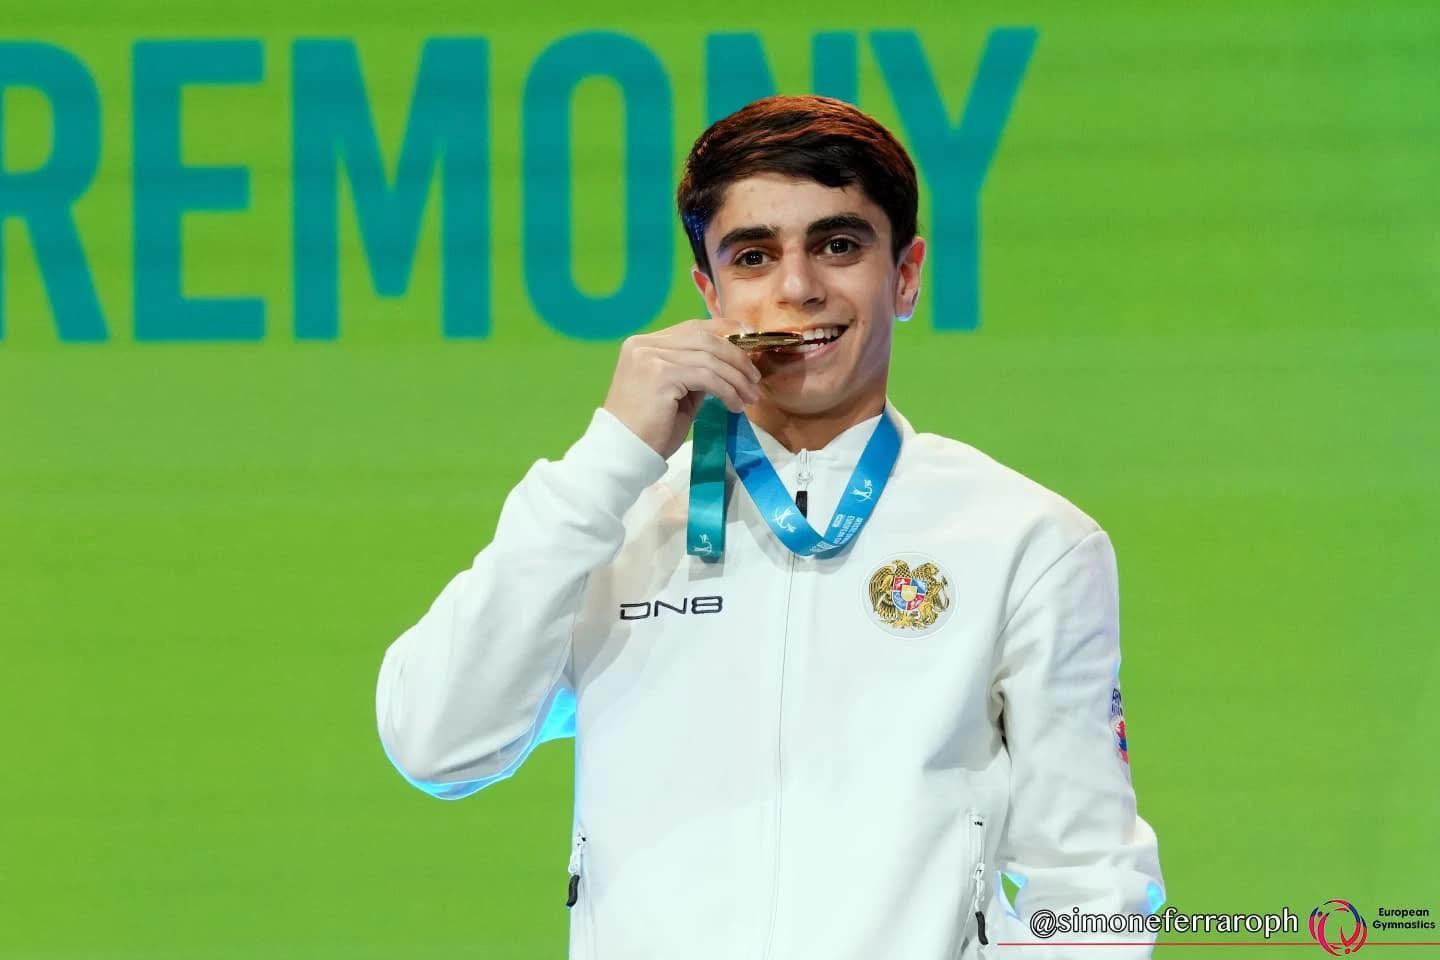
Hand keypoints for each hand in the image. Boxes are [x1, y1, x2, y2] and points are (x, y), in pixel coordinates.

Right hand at [603, 318, 761, 457]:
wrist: (624, 453)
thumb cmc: (649, 431)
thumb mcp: (677, 394)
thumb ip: (695, 373)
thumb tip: (728, 364)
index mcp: (644, 344)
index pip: (692, 327)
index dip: (724, 330)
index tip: (748, 340)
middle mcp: (645, 344)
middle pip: (704, 338)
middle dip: (736, 357)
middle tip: (754, 379)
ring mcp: (650, 356)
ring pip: (709, 358)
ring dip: (736, 378)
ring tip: (749, 397)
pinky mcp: (660, 374)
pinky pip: (706, 377)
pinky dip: (727, 390)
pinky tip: (734, 406)